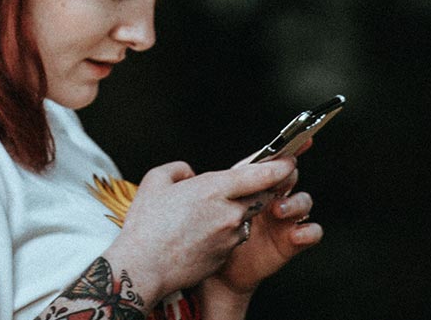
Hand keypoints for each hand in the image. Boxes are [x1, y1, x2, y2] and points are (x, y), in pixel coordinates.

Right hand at [100, 158, 296, 302]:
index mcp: (214, 189)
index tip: (288, 160)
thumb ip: (179, 170)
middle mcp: (229, 213)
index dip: (279, 166)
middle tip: (255, 182)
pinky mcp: (226, 256)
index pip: (261, 175)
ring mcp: (230, 237)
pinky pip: (233, 238)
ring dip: (237, 212)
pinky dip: (224, 233)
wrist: (142, 268)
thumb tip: (190, 174)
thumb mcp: (155, 182)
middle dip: (265, 188)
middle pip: (262, 196)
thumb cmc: (146, 226)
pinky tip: (199, 235)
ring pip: (246, 218)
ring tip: (207, 215)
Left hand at [198, 140, 323, 311]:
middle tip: (278, 180)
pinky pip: (310, 232)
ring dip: (295, 203)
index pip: (265, 164)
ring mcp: (281, 220)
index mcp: (247, 187)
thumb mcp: (193, 207)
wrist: (213, 275)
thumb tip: (186, 172)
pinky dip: (308, 231)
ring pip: (303, 202)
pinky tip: (296, 234)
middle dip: (287, 175)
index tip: (296, 140)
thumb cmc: (202, 239)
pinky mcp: (288, 243)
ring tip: (278, 211)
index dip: (280, 152)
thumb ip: (187, 185)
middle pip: (289, 177)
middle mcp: (268, 199)